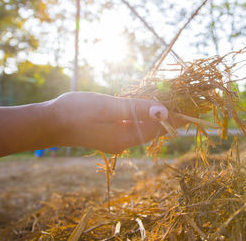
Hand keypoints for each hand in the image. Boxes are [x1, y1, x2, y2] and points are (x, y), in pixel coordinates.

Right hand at [50, 92, 181, 152]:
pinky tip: (149, 107)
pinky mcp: (111, 133)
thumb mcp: (107, 107)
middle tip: (189, 104)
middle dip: (172, 117)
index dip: (178, 118)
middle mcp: (124, 141)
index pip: (160, 128)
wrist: (49, 123)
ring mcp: (117, 139)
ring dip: (160, 116)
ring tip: (176, 104)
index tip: (195, 110)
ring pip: (146, 126)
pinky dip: (145, 115)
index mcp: (125, 137)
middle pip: (155, 129)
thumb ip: (136, 109)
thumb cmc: (75, 112)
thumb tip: (164, 111)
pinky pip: (135, 124)